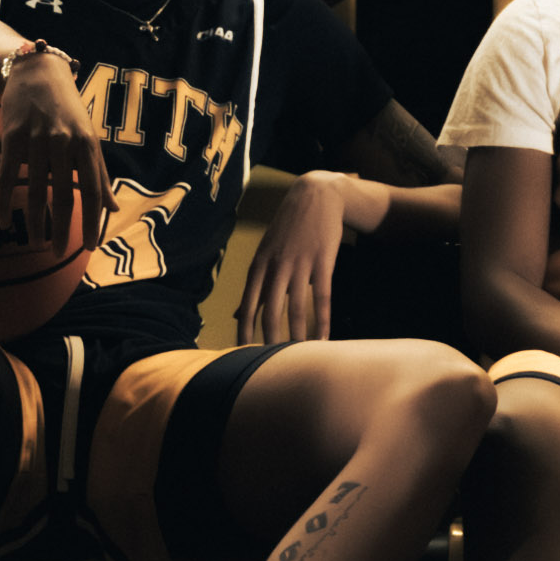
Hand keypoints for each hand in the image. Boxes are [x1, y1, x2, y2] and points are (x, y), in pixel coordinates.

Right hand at [0, 51, 114, 258]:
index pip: (92, 189)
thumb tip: (113, 209)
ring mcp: (36, 139)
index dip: (91, 220)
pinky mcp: (11, 136)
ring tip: (35, 243)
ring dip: (34, 220)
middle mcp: (63, 142)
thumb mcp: (89, 136)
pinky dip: (4, 201)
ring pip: (35, 189)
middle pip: (64, 194)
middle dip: (62, 228)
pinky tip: (4, 221)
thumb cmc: (68, 109)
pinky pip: (6, 175)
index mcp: (87, 143)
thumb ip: (100, 173)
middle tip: (58, 253)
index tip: (90, 246)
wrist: (37, 71)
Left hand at [240, 170, 372, 345]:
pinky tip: (324, 338)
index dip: (244, 332)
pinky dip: (322, 320)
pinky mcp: (323, 260)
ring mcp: (300, 262)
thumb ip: (254, 287)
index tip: (242, 356)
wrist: (316, 194)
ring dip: (297, 334)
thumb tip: (236, 315)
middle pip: (270, 310)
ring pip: (296, 307)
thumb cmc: (288, 229)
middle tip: (273, 365)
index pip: (247, 305)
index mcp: (259, 265)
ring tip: (299, 356)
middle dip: (270, 340)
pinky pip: (322, 296)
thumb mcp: (265, 254)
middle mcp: (276, 265)